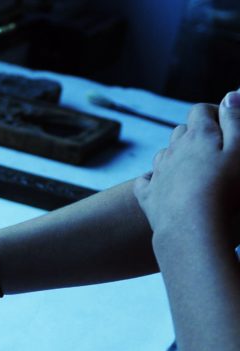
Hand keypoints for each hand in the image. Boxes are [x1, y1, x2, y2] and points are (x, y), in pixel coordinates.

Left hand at [133, 94, 239, 246]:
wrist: (192, 229)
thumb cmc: (225, 189)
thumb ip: (236, 120)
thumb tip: (230, 95)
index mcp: (197, 135)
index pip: (200, 110)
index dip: (214, 113)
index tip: (228, 124)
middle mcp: (172, 150)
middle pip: (181, 131)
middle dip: (196, 134)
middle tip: (215, 149)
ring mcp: (158, 174)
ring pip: (164, 154)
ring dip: (177, 156)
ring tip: (195, 169)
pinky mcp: (148, 197)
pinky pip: (145, 180)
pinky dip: (154, 179)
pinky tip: (165, 185)